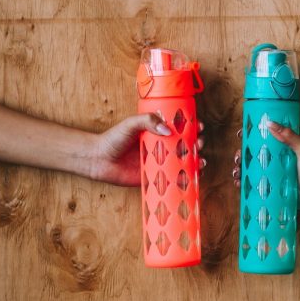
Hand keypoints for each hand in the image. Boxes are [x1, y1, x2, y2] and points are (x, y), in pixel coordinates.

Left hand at [88, 113, 205, 185]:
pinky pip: (173, 178)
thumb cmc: (113, 139)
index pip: (179, 126)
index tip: (198, 125)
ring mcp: (160, 161)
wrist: (99, 160)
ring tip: (200, 160)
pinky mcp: (156, 177)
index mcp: (157, 131)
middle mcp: (161, 146)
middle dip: (197, 143)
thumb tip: (168, 130)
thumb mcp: (130, 124)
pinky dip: (185, 178)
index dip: (191, 126)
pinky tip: (192, 177)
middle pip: (185, 144)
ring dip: (196, 161)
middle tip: (198, 143)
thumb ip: (148, 122)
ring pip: (183, 161)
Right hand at [232, 121, 299, 212]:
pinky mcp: (271, 188)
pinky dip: (245, 184)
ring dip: (240, 169)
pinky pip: (255, 185)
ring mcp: (272, 175)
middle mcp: (275, 160)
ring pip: (251, 170)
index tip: (241, 134)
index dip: (250, 135)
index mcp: (282, 148)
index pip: (263, 138)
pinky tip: (240, 184)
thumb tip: (270, 123)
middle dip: (241, 154)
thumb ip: (290, 137)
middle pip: (253, 154)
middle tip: (237, 157)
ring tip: (237, 172)